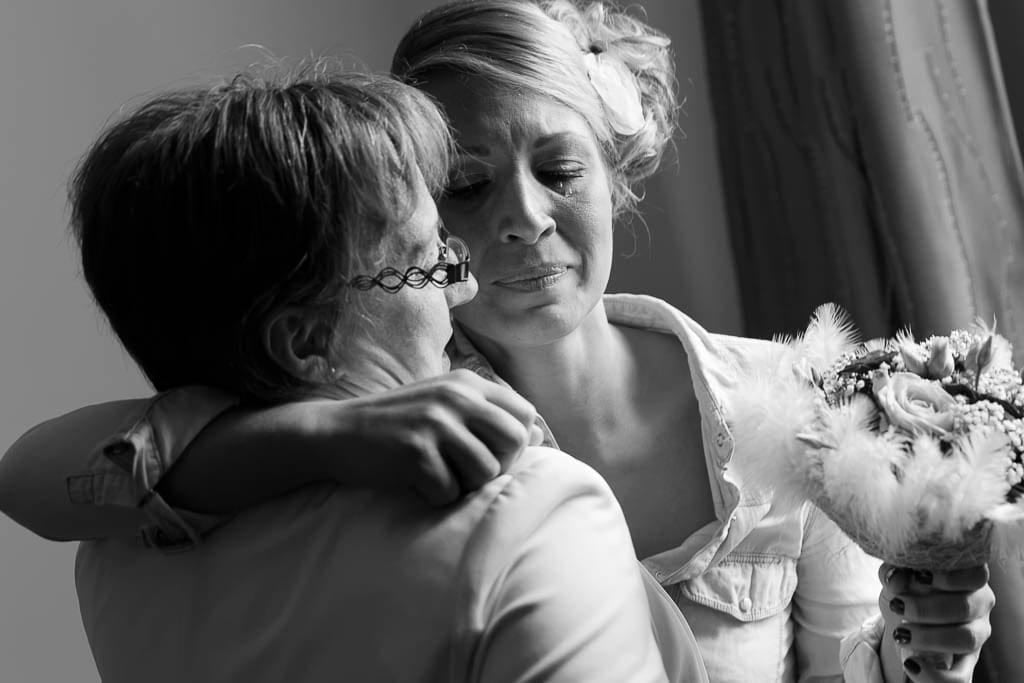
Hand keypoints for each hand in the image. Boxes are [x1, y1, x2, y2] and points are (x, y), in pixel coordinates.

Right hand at [316, 369, 541, 505]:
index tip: (490, 453)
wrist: (335, 434)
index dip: (516, 442)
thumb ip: (487, 414)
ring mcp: (435, 424)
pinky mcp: (415, 453)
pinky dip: (436, 496)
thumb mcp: (443, 405)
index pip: (524, 414)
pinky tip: (416, 482)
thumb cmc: (396, 424)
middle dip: (499, 466)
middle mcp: (455, 397)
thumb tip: (538, 435)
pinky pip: (450, 492)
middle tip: (468, 471)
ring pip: (486, 472)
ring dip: (465, 484)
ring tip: (439, 475)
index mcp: (466, 383)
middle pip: (514, 442)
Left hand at [878, 562, 993, 681]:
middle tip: (897, 606)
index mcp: (967, 576)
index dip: (950, 577)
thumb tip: (896, 580)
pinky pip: (961, 677)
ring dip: (930, 638)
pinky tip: (911, 664)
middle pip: (966, 607)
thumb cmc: (909, 586)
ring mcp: (977, 633)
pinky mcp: (967, 662)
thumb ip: (896, 572)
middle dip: (926, 608)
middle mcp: (980, 604)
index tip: (919, 576)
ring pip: (966, 639)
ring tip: (900, 634)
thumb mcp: (898, 576)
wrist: (907, 614)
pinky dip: (935, 675)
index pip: (976, 574)